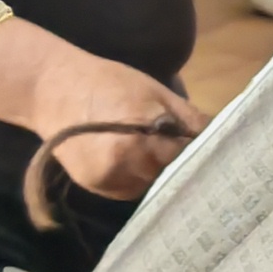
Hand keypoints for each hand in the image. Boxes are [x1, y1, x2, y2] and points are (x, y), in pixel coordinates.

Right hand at [24, 51, 207, 199]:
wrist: (50, 90)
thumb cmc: (107, 82)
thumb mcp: (155, 91)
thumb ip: (189, 117)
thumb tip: (222, 136)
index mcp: (144, 135)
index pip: (187, 157)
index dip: (199, 153)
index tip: (210, 150)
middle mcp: (125, 162)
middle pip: (169, 176)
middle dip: (178, 164)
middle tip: (184, 153)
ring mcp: (107, 177)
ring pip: (150, 185)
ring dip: (157, 173)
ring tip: (156, 155)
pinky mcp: (94, 186)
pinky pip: (129, 189)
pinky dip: (137, 178)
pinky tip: (134, 161)